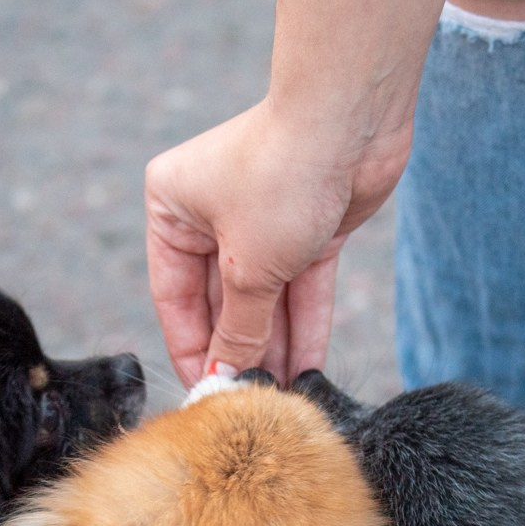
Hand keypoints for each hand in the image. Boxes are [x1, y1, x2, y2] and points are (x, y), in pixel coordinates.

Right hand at [145, 99, 409, 386]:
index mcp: (173, 209)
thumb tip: (225, 378)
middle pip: (223, 303)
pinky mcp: (310, 228)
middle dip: (242, 353)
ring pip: (267, 300)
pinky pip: (302, 289)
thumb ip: (237, 329)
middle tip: (252, 405)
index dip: (192, 350)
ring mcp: (264, 222)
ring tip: (284, 400)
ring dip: (276, 348)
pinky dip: (306, 326)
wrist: (351, 120)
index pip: (174, 297)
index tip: (206, 396)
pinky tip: (309, 370)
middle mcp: (212, 213)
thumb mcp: (250, 267)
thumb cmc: (282, 175)